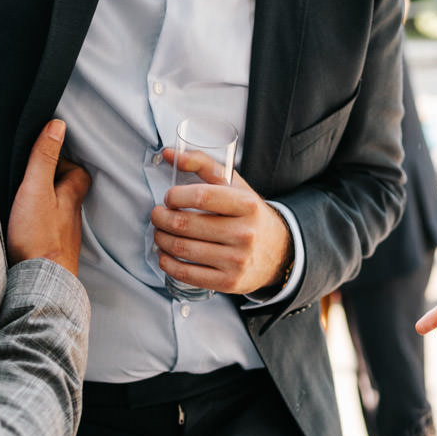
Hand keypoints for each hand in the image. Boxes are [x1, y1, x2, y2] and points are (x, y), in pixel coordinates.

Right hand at [6, 120, 90, 274]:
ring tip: (25, 201)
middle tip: (32, 177)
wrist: (41, 284)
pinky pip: (49, 234)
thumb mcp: (36, 189)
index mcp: (70, 197)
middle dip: (54, 183)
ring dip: (46, 206)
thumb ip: (44, 158)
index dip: (66, 163)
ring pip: (59, 214)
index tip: (46, 157)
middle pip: (69, 193)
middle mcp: (72, 217)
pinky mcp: (52, 255)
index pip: (78, 173)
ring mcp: (64, 238)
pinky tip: (26, 230)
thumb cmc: (39, 236)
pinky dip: (40, 227)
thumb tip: (58, 125)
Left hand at [152, 147, 292, 294]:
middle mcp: (244, 233)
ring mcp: (237, 260)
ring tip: (159, 232)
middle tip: (157, 215)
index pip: (202, 196)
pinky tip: (165, 255)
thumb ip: (203, 164)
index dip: (176, 196)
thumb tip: (169, 153)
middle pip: (186, 224)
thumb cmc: (249, 214)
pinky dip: (168, 264)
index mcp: (247, 204)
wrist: (279, 250)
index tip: (169, 198)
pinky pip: (187, 274)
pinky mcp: (229, 282)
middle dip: (161, 218)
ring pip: (182, 249)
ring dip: (161, 239)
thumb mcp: (235, 185)